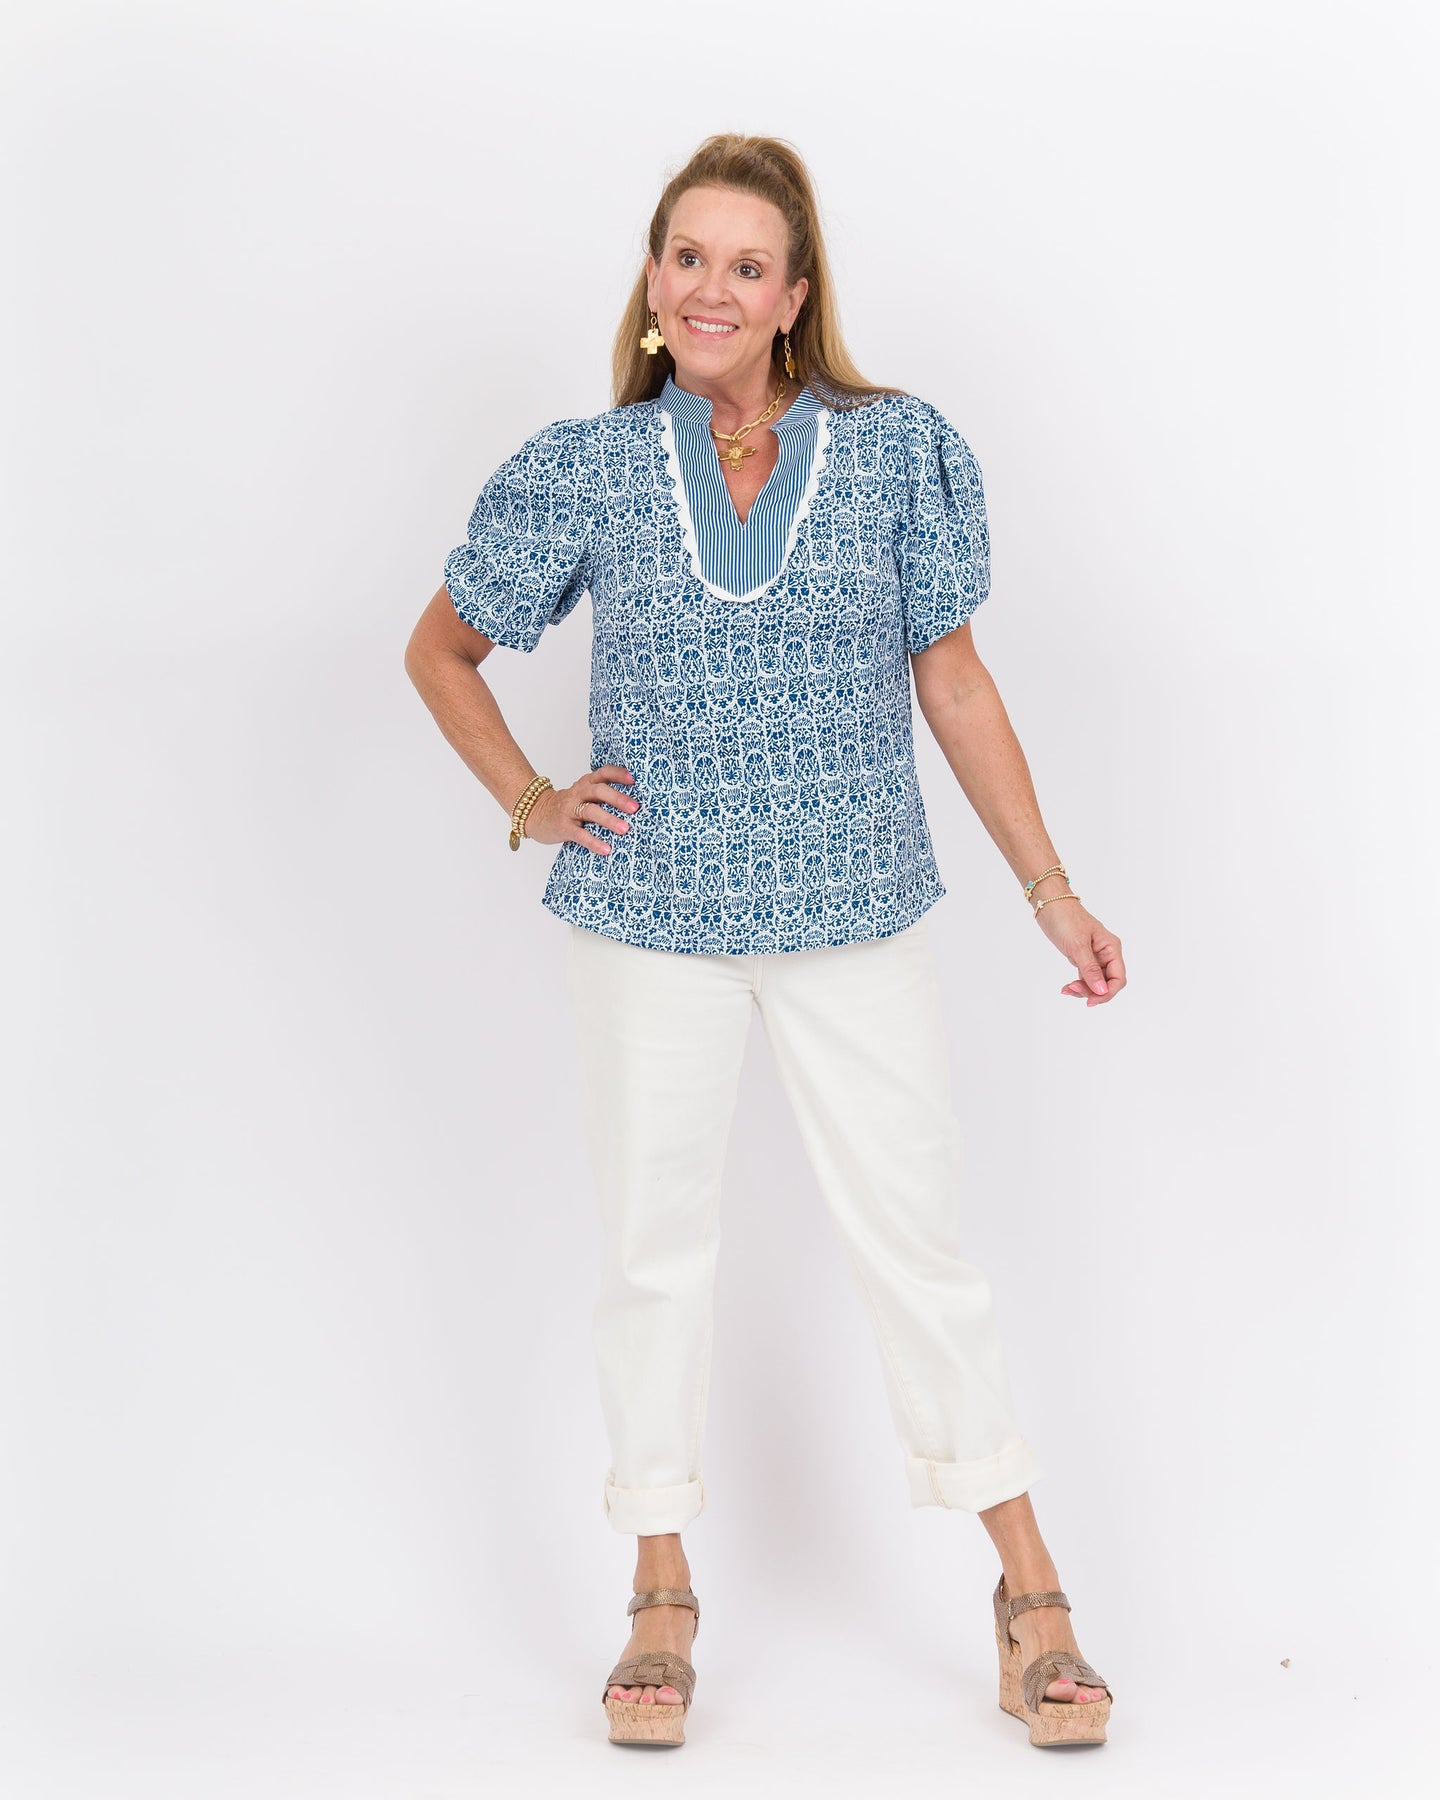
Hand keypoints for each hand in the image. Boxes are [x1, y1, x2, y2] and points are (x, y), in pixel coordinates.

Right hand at [523, 765, 639, 854]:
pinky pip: (580, 834)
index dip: (618, 774)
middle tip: (635, 808)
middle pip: (598, 791)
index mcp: (585, 783)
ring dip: (609, 819)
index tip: (634, 780)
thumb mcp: (583, 795)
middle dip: (618, 798)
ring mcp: (569, 809)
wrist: (535, 814)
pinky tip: (606, 849)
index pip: (603, 773)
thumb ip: (602, 795)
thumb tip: (636, 806)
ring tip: (625, 829)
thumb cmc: (568, 806)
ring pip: (590, 811)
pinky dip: (594, 842)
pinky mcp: (563, 826)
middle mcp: (577, 793)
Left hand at [1036, 899, 1125, 1005]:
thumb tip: (1102, 991)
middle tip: (1073, 990)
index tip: (1090, 1001)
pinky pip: (1085, 977)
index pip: (1118, 978)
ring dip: (1083, 990)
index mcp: (1111, 948)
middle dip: (1093, 992)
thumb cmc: (1066, 919)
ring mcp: (1094, 956)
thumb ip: (1090, 970)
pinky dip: (1077, 984)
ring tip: (1067, 989)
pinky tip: (1066, 988)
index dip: (1107, 993)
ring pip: (1095, 982)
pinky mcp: (1082, 957)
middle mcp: (1106, 953)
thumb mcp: (1078, 946)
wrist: (1049, 904)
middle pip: (1108, 983)